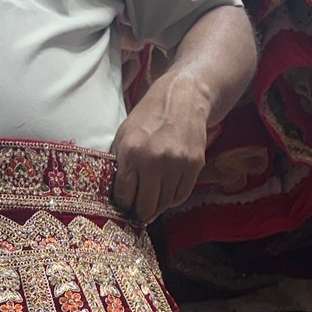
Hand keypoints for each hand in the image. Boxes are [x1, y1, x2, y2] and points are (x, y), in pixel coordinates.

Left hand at [110, 67, 210, 224]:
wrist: (183, 97)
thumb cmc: (149, 117)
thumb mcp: (124, 135)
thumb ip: (119, 164)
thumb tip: (117, 197)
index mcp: (132, 151)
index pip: (124, 195)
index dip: (122, 206)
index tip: (123, 208)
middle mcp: (154, 160)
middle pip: (145, 206)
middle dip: (139, 213)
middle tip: (136, 214)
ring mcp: (177, 163)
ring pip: (164, 204)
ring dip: (156, 206)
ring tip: (151, 199)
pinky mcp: (194, 165)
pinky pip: (180, 195)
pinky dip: (172, 198)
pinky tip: (166, 191)